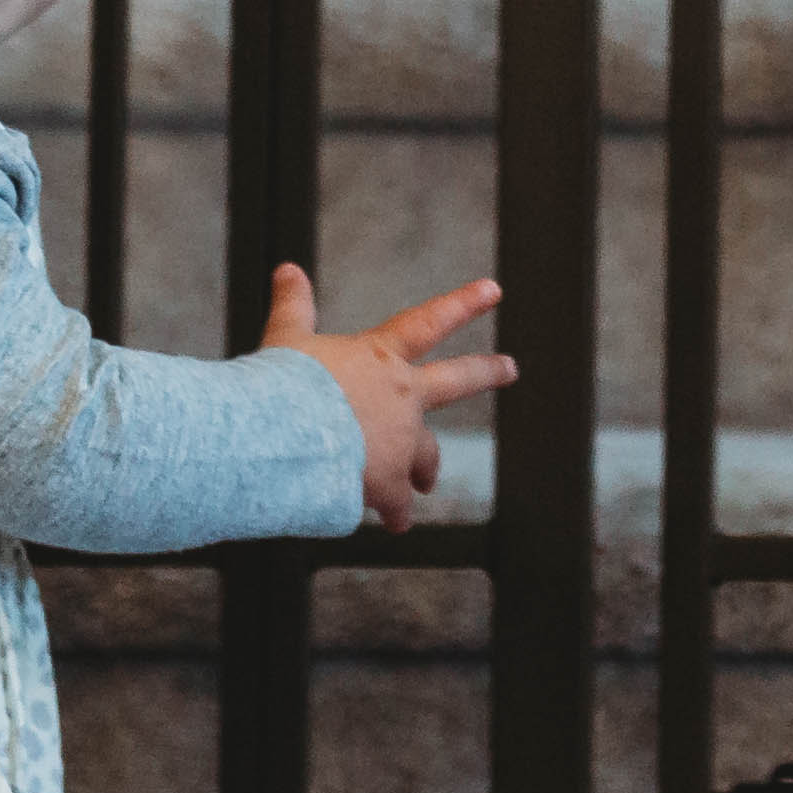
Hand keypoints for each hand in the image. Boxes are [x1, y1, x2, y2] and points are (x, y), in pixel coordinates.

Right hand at [263, 263, 514, 532]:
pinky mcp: (388, 484)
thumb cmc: (282, 386)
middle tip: (510, 368)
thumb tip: (287, 268)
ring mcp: (400, 442)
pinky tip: (396, 523)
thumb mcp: (287, 338)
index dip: (463, 304)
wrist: (283, 440)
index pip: (429, 322)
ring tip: (427, 483)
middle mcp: (402, 396)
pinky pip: (399, 504)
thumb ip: (293, 306)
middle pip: (455, 380)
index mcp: (381, 357)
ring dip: (426, 469)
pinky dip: (397, 513)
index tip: (494, 290)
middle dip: (486, 372)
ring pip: (426, 456)